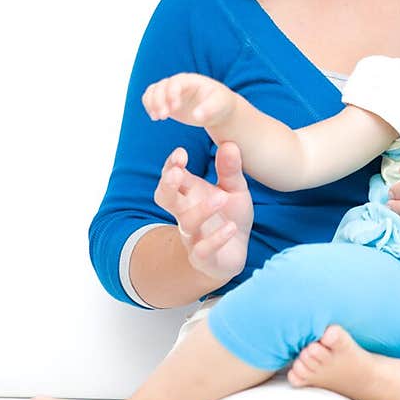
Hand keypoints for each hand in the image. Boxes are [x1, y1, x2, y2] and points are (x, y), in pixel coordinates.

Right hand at [143, 73, 234, 129]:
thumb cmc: (220, 104)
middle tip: (164, 117)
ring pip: (153, 91)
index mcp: (190, 80)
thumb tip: (197, 115)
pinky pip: (150, 99)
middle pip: (161, 86)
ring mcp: (170, 91)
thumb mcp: (219, 105)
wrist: (217, 110)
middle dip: (159, 101)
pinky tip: (155, 117)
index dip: (171, 94)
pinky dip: (149, 106)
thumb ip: (209, 109)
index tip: (174, 109)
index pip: (175, 82)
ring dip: (151, 104)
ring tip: (158, 118)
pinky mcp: (166, 101)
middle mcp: (178, 83)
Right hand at [154, 141, 252, 281]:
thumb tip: (229, 143)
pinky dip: (216, 239)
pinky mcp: (203, 257)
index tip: (181, 152)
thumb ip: (230, 169)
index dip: (172, 165)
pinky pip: (204, 249)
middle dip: (166, 185)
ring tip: (221, 199)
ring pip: (187, 223)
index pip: (172, 176)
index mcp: (189, 193)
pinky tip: (231, 227)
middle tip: (176, 172)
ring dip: (201, 210)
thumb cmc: (230, 214)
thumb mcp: (235, 189)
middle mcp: (185, 213)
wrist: (235, 251)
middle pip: (164, 198)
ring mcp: (192, 235)